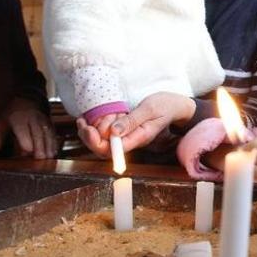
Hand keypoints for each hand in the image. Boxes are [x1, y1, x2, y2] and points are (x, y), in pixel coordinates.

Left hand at [0, 97, 57, 158]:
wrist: (28, 101)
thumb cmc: (13, 114)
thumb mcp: (1, 123)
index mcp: (19, 118)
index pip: (24, 130)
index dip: (26, 141)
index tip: (26, 152)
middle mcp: (33, 119)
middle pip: (38, 133)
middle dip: (40, 146)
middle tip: (40, 158)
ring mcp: (43, 121)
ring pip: (48, 133)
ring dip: (49, 146)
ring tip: (49, 157)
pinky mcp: (50, 124)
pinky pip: (54, 133)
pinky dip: (54, 143)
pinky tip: (53, 152)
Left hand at [77, 92, 194, 156]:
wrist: (175, 105)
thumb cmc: (165, 105)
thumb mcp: (150, 108)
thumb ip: (132, 120)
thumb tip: (114, 132)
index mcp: (139, 138)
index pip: (114, 150)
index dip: (98, 143)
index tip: (90, 129)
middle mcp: (132, 140)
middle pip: (105, 150)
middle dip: (89, 139)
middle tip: (82, 123)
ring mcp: (127, 136)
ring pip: (103, 143)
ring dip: (90, 133)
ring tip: (83, 120)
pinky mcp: (124, 131)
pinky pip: (106, 135)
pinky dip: (95, 128)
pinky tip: (89, 119)